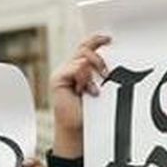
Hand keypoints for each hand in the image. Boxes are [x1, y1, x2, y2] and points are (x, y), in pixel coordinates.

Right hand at [49, 34, 110, 159]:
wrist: (78, 128)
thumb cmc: (90, 110)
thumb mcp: (99, 87)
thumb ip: (100, 72)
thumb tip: (108, 59)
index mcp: (79, 67)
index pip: (86, 47)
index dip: (96, 39)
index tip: (109, 39)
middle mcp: (70, 67)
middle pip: (84, 48)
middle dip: (99, 58)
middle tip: (106, 73)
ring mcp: (63, 72)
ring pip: (82, 57)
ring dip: (93, 70)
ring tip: (96, 87)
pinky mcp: (58, 79)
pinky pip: (75, 68)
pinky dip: (84, 77)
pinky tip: (86, 91)